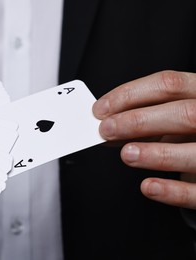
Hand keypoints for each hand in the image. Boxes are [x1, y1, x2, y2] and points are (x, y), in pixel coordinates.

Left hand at [92, 70, 195, 208]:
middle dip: (140, 121)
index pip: (170, 85)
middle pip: (184, 113)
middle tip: (107, 130)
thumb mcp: (172, 120)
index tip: (101, 109)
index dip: (131, 94)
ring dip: (157, 153)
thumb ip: (145, 121)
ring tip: (127, 154)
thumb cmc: (190, 136)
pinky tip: (148, 186)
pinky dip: (172, 191)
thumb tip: (108, 126)